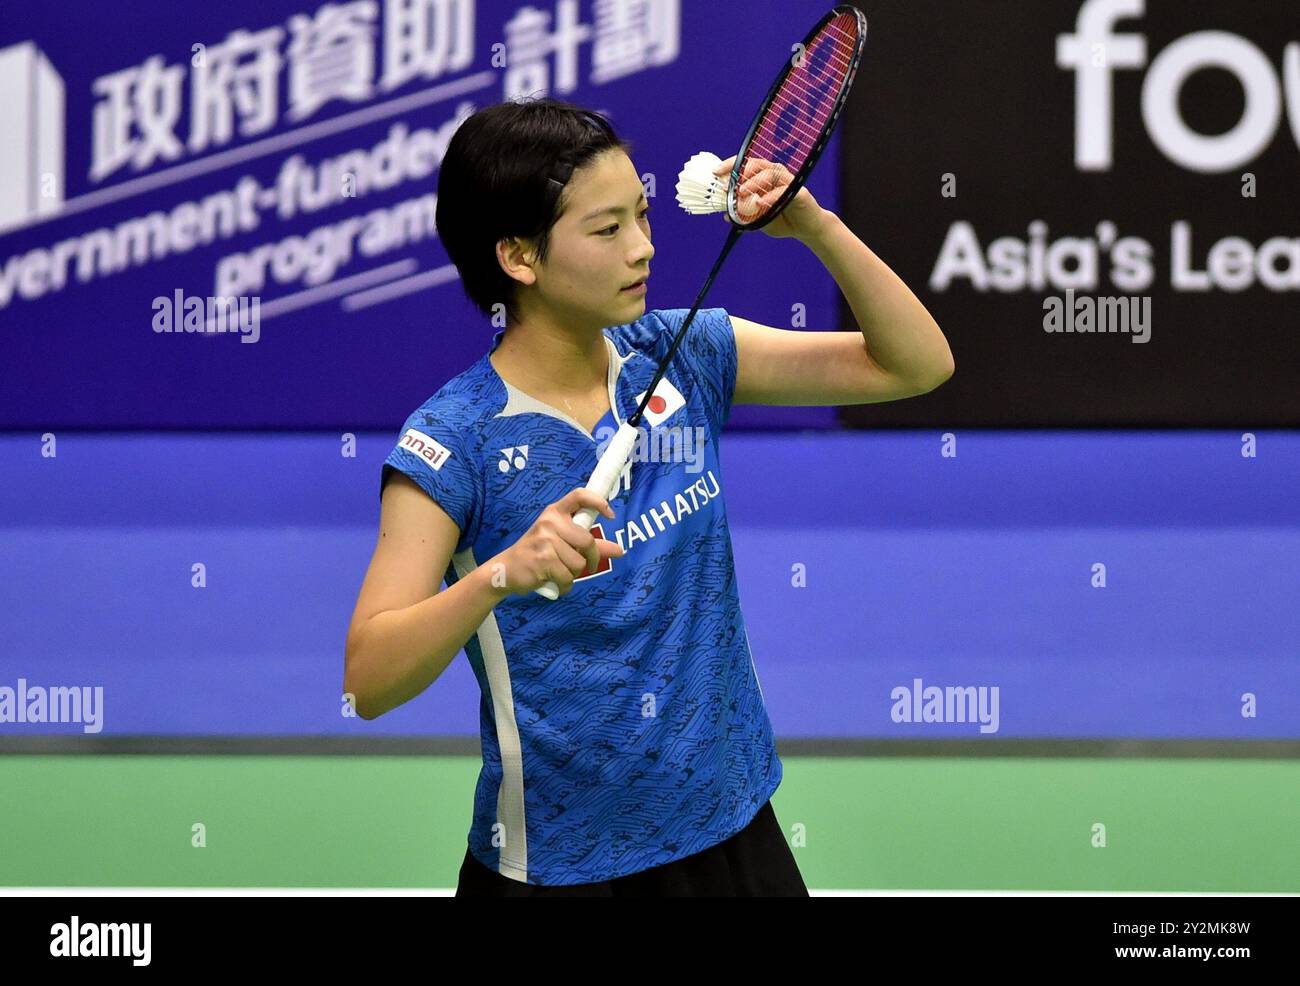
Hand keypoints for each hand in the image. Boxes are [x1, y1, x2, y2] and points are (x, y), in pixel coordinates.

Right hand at [491, 488, 625, 596]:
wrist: (505, 569)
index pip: (579, 496)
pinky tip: (554, 582)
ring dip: (573, 574)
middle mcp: (550, 522)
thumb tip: (619, 550)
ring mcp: (545, 540)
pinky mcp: (543, 560)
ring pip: (578, 563)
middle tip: (586, 566)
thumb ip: (589, 545)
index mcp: (554, 513)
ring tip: (559, 572)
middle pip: (587, 541)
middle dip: (591, 559)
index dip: (598, 501)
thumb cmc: (536, 554)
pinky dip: (565, 585)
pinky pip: (568, 577)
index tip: (611, 514)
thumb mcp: (561, 543)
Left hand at [713, 154, 824, 239]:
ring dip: (753, 183)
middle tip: (727, 187)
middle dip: (740, 173)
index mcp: (764, 176)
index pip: (746, 165)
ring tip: (741, 194)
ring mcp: (787, 181)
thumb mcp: (758, 219)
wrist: (805, 229)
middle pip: (756, 164)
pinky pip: (783, 190)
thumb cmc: (781, 219)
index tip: (716, 172)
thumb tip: (725, 215)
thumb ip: (744, 216)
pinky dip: (770, 197)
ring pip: (769, 174)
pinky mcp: (798, 191)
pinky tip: (760, 204)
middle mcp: (776, 174)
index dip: (730, 165)